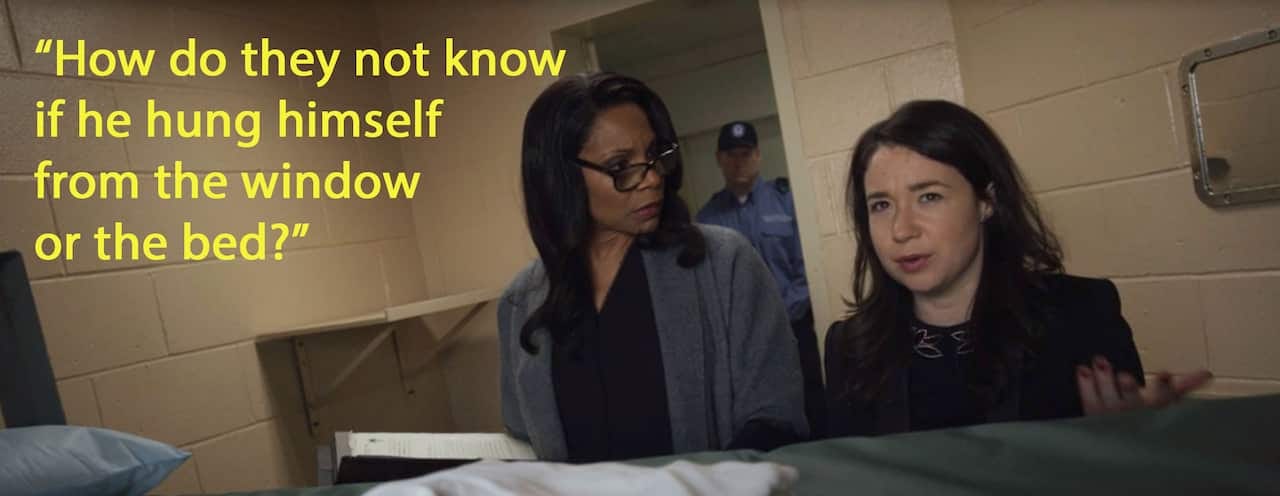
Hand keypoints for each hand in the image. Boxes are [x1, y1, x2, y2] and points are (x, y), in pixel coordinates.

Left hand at [1076, 355, 1213, 414]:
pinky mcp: (1093, 421)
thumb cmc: (1147, 422)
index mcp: (1156, 414)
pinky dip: (1085, 387)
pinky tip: (1082, 370)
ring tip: (1100, 361)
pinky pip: (1088, 404)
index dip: (1164, 389)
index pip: (1164, 402)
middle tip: (1125, 376)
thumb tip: (1207, 373)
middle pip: (1133, 405)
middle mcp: (1134, 419)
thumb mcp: (1167, 406)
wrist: (1122, 452)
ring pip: (1108, 402)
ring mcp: (1112, 421)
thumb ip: (1183, 388)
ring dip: (1104, 381)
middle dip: (1130, 391)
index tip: (1165, 374)